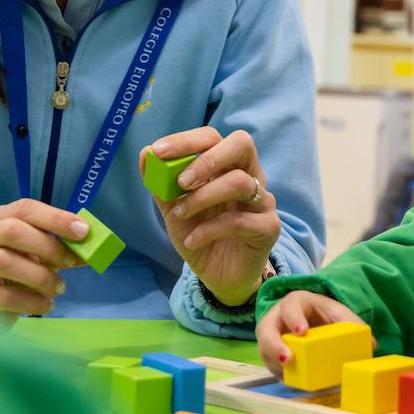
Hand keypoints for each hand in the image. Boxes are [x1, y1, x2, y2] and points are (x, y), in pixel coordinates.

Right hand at [0, 199, 88, 317]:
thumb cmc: (12, 272)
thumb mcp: (36, 256)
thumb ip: (60, 249)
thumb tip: (91, 248)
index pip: (25, 209)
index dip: (55, 218)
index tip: (83, 231)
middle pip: (12, 230)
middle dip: (47, 246)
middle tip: (70, 262)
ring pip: (4, 261)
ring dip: (40, 276)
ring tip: (59, 288)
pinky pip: (1, 296)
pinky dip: (29, 301)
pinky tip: (45, 305)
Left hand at [142, 127, 280, 306]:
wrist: (217, 277)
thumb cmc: (199, 235)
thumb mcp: (173, 209)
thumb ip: (160, 183)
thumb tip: (145, 153)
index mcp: (227, 165)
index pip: (212, 137)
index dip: (186, 140)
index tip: (158, 151)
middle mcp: (250, 176)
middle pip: (241, 144)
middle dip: (206, 159)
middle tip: (181, 182)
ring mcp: (262, 201)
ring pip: (239, 182)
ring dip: (201, 197)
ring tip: (179, 215)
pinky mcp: (268, 228)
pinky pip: (239, 221)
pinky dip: (208, 230)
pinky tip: (191, 241)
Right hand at [255, 290, 368, 376]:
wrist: (312, 318)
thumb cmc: (323, 314)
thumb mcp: (337, 313)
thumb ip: (353, 324)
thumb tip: (371, 345)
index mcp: (295, 302)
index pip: (291, 307)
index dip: (294, 319)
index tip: (302, 332)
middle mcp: (277, 317)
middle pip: (265, 329)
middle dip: (275, 345)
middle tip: (288, 359)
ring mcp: (271, 336)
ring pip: (264, 349)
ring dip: (274, 362)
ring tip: (288, 375)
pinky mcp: (271, 353)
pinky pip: (270, 364)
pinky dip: (279, 373)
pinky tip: (291, 380)